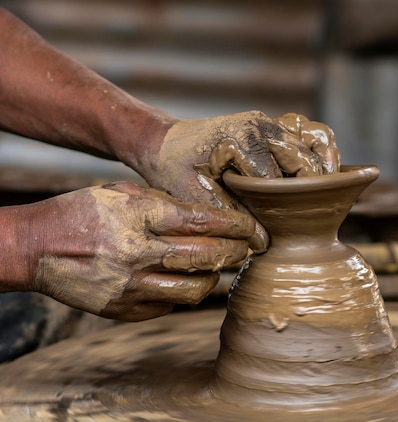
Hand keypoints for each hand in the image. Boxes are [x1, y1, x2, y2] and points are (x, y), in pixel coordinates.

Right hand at [26, 182, 253, 321]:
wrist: (35, 247)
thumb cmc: (83, 213)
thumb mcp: (123, 193)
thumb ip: (165, 204)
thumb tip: (209, 218)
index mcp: (140, 216)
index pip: (204, 222)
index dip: (237, 226)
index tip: (253, 228)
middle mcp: (138, 252)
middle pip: (207, 256)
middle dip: (237, 252)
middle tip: (248, 247)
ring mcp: (131, 285)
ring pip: (196, 289)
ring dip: (215, 277)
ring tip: (219, 265)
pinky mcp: (124, 309)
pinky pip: (170, 305)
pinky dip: (185, 292)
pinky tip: (186, 279)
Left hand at [136, 111, 339, 250]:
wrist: (166, 142)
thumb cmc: (175, 169)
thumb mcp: (194, 197)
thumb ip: (229, 218)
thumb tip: (264, 244)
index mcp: (241, 141)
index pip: (280, 180)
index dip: (285, 209)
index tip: (283, 231)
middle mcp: (262, 126)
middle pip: (307, 160)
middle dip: (312, 190)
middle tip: (308, 216)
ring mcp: (271, 122)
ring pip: (318, 139)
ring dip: (327, 164)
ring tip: (327, 192)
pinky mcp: (276, 125)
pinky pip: (312, 132)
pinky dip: (322, 150)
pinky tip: (321, 174)